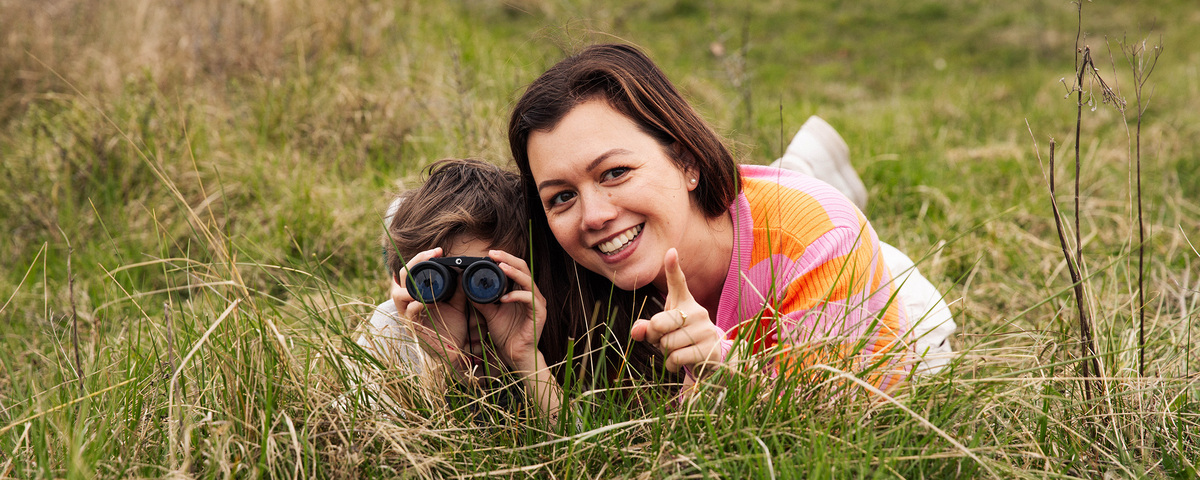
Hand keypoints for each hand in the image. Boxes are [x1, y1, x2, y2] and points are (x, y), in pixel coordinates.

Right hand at [391, 247, 474, 374]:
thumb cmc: (452, 327)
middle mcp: (408, 302)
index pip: (411, 269)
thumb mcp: (458, 304)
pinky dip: (415, 305)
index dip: (422, 257)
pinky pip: (408, 313)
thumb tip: (463, 271)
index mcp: (417, 293)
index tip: (439, 251)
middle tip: (435, 254)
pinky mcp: (411, 328)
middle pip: (402, 275)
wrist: (455, 351)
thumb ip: (459, 289)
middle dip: (417, 262)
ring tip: (427, 276)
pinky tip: (424, 301)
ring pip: (398, 293)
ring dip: (412, 283)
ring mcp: (407, 315)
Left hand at [473, 250, 546, 374]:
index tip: (490, 253)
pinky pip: (529, 299)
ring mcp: (537, 303)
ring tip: (500, 267)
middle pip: (524, 268)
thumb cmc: (507, 334)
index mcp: (522, 291)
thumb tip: (469, 287)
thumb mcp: (491, 313)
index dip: (505, 258)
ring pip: (528, 280)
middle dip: (508, 259)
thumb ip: (483, 300)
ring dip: (513, 272)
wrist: (515, 355)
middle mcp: (532, 294)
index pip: (517, 268)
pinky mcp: (539, 314)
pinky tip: (504, 297)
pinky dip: (516, 295)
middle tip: (493, 254)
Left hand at [630, 248, 724, 376]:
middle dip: (653, 336)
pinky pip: (676, 358)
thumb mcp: (662, 331)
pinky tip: (680, 362)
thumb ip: (646, 328)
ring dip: (664, 352)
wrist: (708, 360)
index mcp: (685, 302)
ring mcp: (705, 330)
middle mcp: (697, 312)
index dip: (672, 267)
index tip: (670, 251)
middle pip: (659, 323)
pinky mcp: (708, 349)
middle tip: (661, 340)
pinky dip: (671, 364)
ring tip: (675, 350)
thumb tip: (636, 331)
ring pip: (667, 343)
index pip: (678, 282)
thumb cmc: (680, 339)